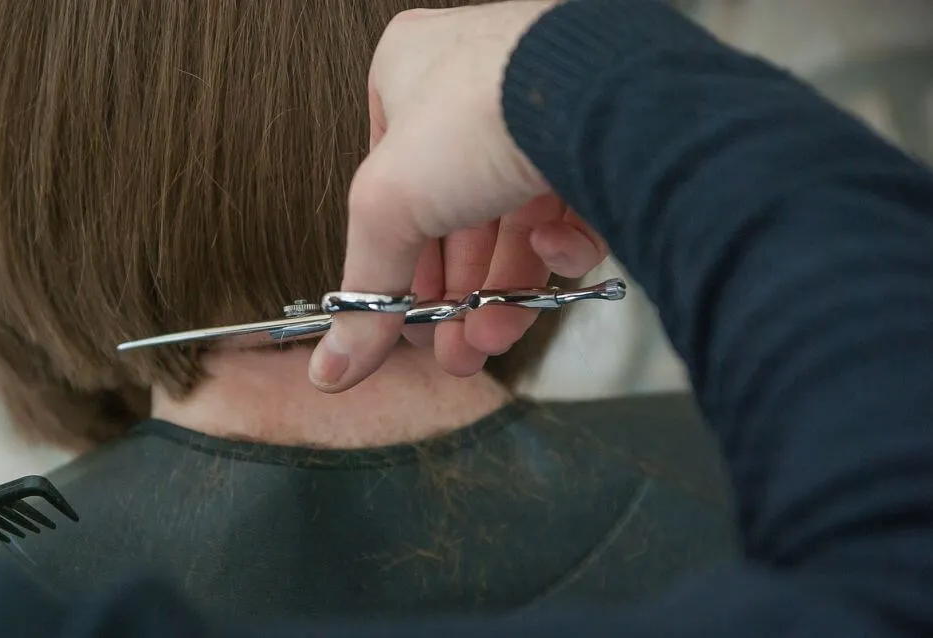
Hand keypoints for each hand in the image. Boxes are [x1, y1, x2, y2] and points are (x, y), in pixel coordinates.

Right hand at [309, 1, 604, 391]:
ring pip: (514, 226)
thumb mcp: (388, 208)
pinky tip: (552, 248)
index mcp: (407, 80)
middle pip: (455, 222)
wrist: (596, 91)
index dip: (399, 269)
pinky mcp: (598, 143)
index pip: (393, 193)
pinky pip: (572, 210)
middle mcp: (473, 95)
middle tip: (454, 351)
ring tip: (494, 337)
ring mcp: (539, 118)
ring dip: (504, 292)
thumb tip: (333, 367)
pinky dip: (561, 245)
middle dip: (456, 299)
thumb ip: (365, 291)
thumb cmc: (478, 112)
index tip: (405, 325)